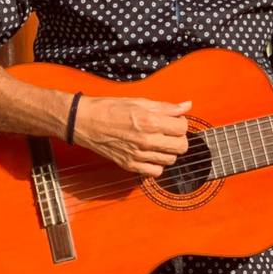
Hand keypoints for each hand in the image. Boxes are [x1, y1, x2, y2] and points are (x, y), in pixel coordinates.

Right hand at [72, 96, 190, 176]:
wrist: (86, 122)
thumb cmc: (109, 109)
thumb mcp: (139, 101)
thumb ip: (166, 107)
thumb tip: (186, 106)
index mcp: (150, 121)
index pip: (183, 127)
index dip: (181, 122)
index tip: (175, 120)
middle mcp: (147, 140)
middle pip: (181, 146)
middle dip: (179, 138)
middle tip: (169, 131)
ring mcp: (139, 155)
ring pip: (171, 160)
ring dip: (169, 151)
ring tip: (159, 141)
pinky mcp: (130, 165)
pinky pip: (155, 171)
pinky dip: (157, 164)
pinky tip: (150, 154)